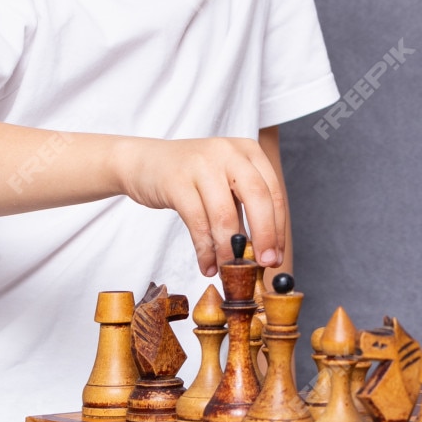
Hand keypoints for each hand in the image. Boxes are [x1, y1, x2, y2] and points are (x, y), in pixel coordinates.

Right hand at [112, 136, 287, 275]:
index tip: (276, 256)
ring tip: (229, 270)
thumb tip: (263, 252)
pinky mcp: (176, 181)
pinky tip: (207, 265)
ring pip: (225, 214)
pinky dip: (205, 249)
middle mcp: (229, 152)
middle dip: (265, 236)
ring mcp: (202, 164)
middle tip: (264, 264)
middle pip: (258, 198)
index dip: (278, 228)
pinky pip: (197, 222)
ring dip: (229, 249)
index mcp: (248, 151)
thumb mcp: (225, 183)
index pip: (274, 192)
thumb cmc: (191, 176)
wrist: (143, 161)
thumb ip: (244, 210)